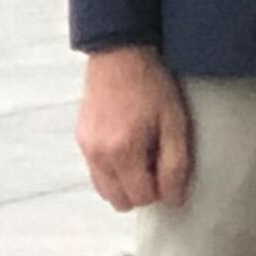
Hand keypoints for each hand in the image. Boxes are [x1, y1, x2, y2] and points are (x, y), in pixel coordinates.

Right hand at [78, 46, 193, 211]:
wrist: (121, 55)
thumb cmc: (153, 86)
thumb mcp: (175, 123)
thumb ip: (175, 164)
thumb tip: (174, 199)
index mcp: (121, 152)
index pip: (140, 197)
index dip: (161, 191)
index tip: (172, 171)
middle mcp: (97, 155)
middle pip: (119, 200)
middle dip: (142, 191)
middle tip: (159, 163)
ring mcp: (85, 148)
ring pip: (105, 189)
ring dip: (126, 183)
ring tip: (145, 155)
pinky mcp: (80, 139)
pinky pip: (96, 171)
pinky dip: (114, 170)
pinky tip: (130, 147)